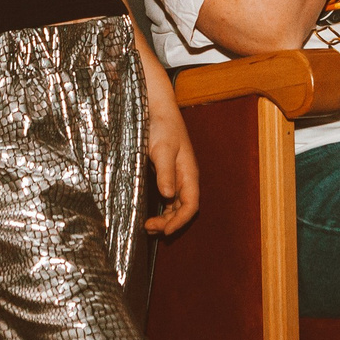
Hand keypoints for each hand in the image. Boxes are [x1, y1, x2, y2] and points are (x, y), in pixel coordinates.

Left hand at [142, 95, 199, 234]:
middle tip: (149, 228)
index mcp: (189, 173)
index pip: (191, 205)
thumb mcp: (161, 149)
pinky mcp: (166, 172)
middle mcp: (185, 177)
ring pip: (175, 204)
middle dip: (169, 222)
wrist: (156, 109)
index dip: (180, 221)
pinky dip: (161, 208)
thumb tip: (167, 196)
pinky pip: (168, 197)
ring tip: (148, 226)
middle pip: (183, 208)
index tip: (165, 231)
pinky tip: (149, 212)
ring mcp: (176, 175)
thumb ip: (165, 172)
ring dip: (165, 218)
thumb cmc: (161, 126)